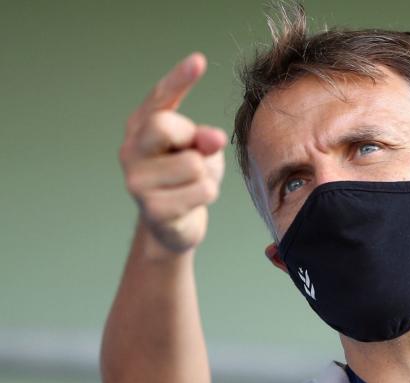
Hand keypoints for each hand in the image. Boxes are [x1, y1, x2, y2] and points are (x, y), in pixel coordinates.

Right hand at [119, 53, 225, 253]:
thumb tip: (211, 138)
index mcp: (142, 126)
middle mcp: (131, 149)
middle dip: (191, 138)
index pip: (160, 96)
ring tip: (192, 184)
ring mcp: (137, 180)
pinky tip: (191, 202)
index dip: (179, 78)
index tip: (198, 61)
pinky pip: (203, 190)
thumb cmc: (186, 179)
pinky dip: (207, 195)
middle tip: (193, 153)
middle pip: (165, 125)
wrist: (171, 226)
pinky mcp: (152, 208)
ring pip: (194, 164)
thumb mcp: (199, 151)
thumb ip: (204, 139)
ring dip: (206, 176)